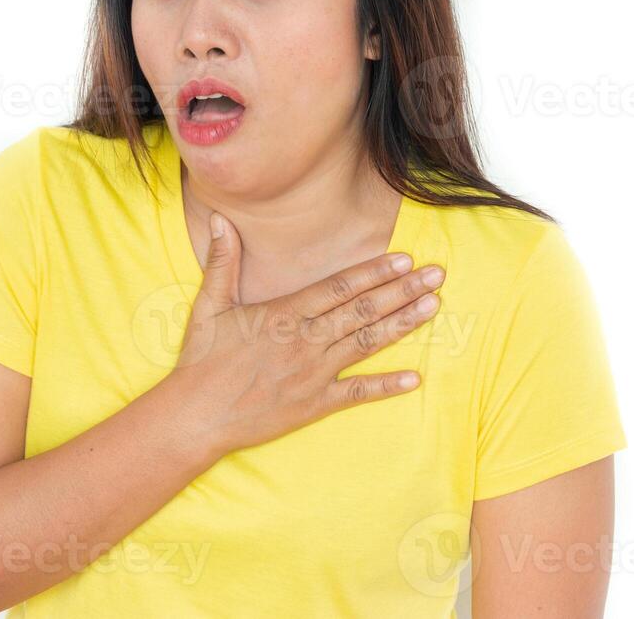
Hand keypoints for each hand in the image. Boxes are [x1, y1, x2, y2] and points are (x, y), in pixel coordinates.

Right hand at [165, 210, 445, 457]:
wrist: (196, 416)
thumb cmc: (201, 360)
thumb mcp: (209, 305)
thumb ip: (222, 260)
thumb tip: (218, 217)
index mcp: (284, 314)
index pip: (339, 287)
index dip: (374, 272)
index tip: (404, 259)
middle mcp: (306, 341)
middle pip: (363, 310)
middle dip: (403, 290)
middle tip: (437, 276)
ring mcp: (313, 374)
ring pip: (367, 343)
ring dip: (403, 325)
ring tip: (433, 308)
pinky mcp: (314, 405)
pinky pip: (357, 394)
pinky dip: (386, 386)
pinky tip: (414, 378)